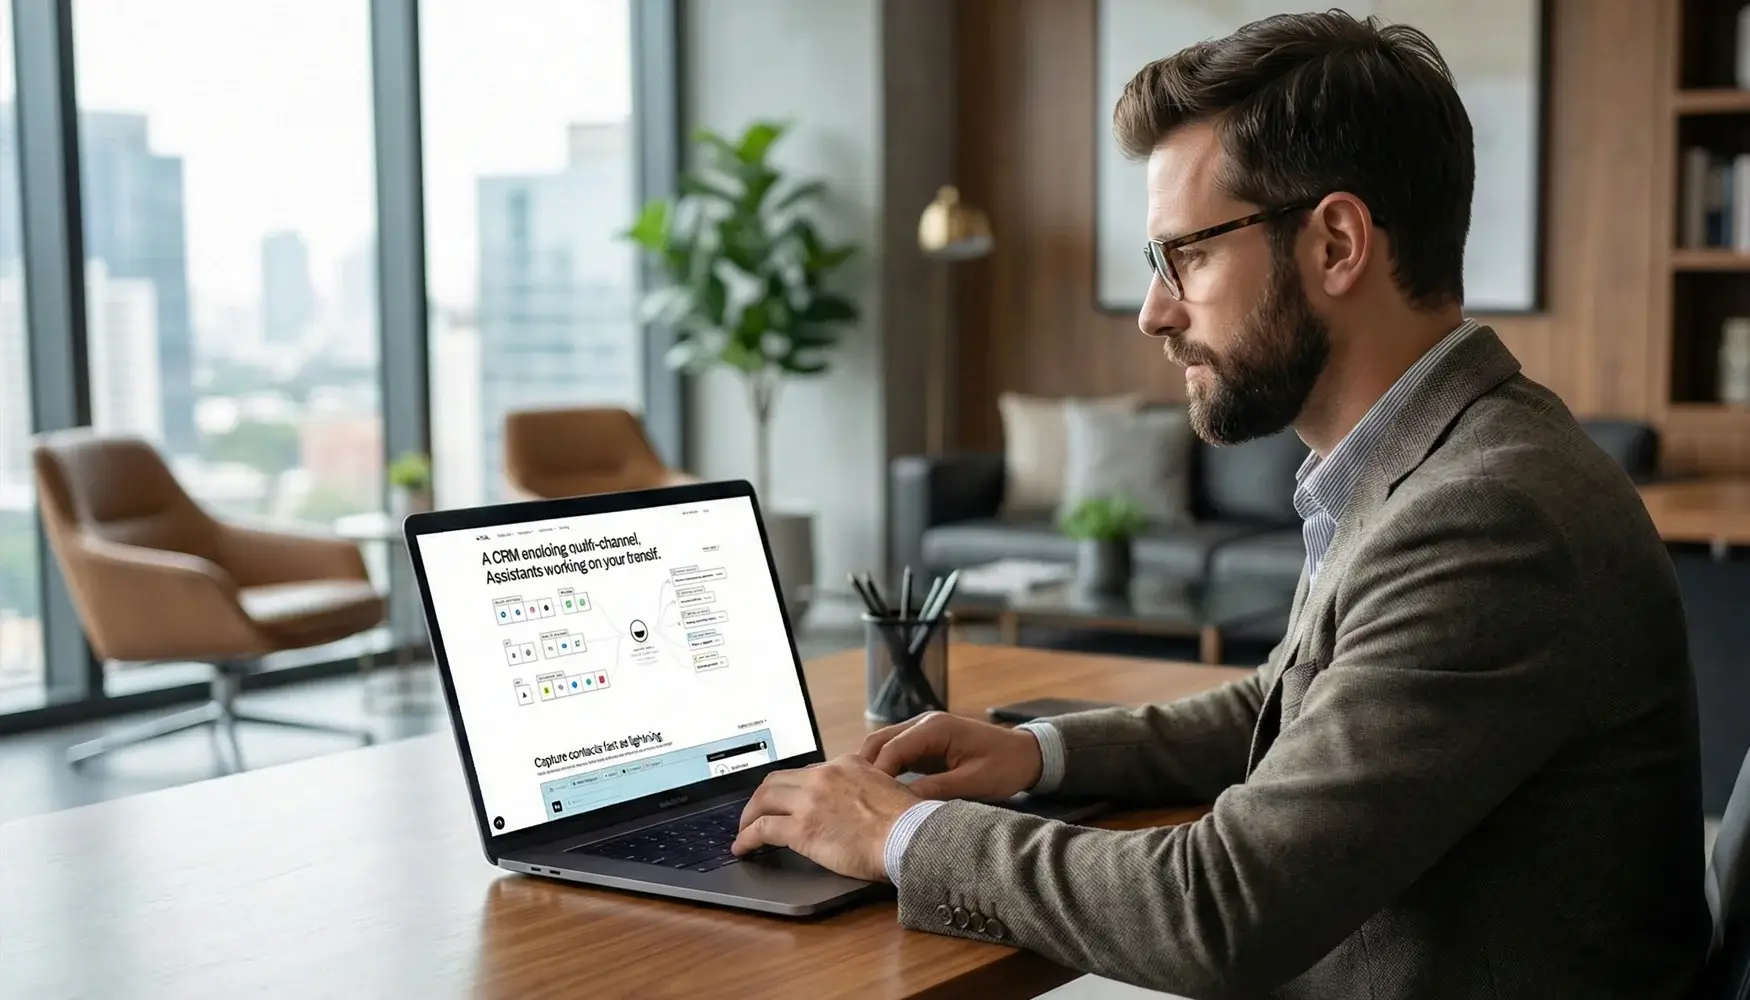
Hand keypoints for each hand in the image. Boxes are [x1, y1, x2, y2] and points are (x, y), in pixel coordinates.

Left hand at [731, 754, 919, 881]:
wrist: (909, 836)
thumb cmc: (908, 822)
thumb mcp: (887, 788)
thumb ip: (867, 787)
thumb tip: (859, 803)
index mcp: (846, 764)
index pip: (807, 773)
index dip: (791, 789)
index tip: (786, 801)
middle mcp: (823, 776)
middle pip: (777, 780)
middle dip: (761, 798)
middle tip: (755, 813)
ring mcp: (809, 801)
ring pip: (763, 800)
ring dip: (748, 816)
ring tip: (743, 831)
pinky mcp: (801, 828)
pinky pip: (762, 829)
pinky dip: (746, 838)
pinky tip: (742, 848)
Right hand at [859, 711, 1043, 801]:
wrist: (1026, 754)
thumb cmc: (1005, 766)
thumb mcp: (974, 782)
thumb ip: (938, 789)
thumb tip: (904, 804)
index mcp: (935, 728)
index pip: (893, 748)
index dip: (876, 774)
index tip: (865, 801)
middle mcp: (923, 724)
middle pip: (879, 742)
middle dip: (865, 769)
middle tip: (854, 800)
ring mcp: (922, 732)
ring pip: (884, 747)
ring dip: (872, 769)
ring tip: (861, 798)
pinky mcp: (924, 744)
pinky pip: (896, 754)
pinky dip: (885, 770)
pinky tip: (879, 793)